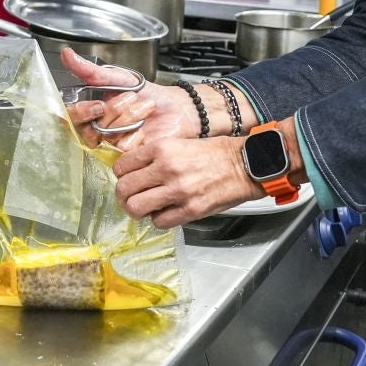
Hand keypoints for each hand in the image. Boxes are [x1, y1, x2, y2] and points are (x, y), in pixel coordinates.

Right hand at [60, 47, 199, 151]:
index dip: (82, 112)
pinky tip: (147, 127)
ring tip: (145, 109)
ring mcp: (112, 145)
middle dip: (114, 111)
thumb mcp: (117, 77)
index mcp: (91, 112)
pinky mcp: (128, 155)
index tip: (99, 104)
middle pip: (90, 128)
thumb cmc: (145, 92)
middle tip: (130, 100)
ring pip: (109, 136)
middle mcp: (98, 130)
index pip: (72, 117)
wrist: (174, 105)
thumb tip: (66, 54)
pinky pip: (124, 147)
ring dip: (131, 118)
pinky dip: (138, 134)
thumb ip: (90, 70)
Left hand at [113, 135, 258, 228]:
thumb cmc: (214, 154)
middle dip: (123, 196)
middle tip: (129, 197)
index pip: (122, 165)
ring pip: (136, 207)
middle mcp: (166, 168)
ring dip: (136, 210)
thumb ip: (154, 157)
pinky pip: (159, 222)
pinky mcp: (190, 209)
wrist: (243, 165)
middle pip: (124, 188)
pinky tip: (165, 213)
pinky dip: (158, 220)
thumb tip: (132, 172)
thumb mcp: (178, 144)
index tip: (126, 179)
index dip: (121, 175)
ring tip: (144, 208)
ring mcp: (178, 190)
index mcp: (162, 148)